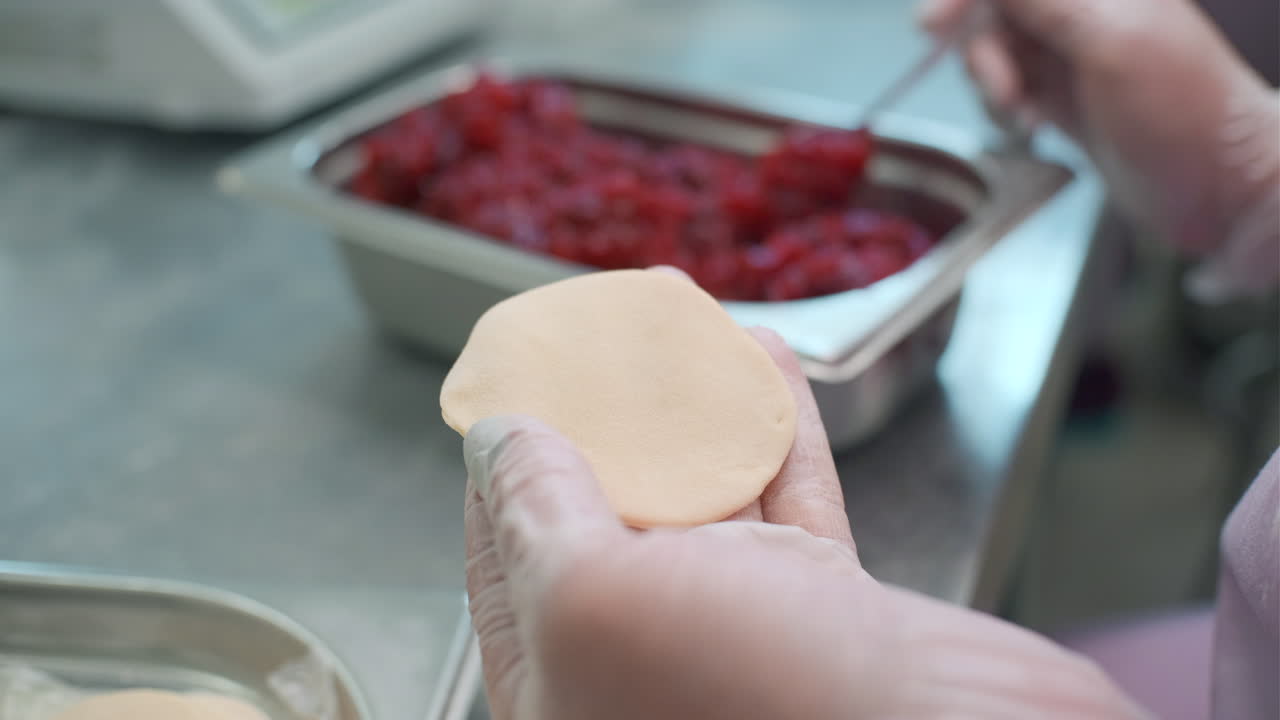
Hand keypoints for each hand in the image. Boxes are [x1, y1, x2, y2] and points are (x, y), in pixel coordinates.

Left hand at [462, 284, 1148, 717]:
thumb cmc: (755, 702)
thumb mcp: (597, 603)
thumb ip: (538, 520)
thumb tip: (500, 443)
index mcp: (569, 690)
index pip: (508, 572)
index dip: (501, 481)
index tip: (508, 400)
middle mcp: (650, 667)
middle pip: (609, 527)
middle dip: (603, 432)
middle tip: (596, 349)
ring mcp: (744, 641)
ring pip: (703, 505)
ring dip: (690, 416)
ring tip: (675, 334)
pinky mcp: (827, 615)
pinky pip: (788, 502)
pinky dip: (773, 431)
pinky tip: (763, 363)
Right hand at [921, 0, 1278, 298]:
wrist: (1218, 188)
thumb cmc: (1183, 111)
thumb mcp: (1107, 40)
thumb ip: (1042, 0)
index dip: (966, 0)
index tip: (934, 26)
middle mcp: (1083, 16)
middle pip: (995, 13)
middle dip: (981, 50)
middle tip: (999, 88)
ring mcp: (1073, 59)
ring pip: (997, 53)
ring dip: (993, 87)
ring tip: (1024, 115)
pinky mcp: (1066, 102)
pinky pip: (1010, 90)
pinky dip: (1005, 109)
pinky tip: (1031, 127)